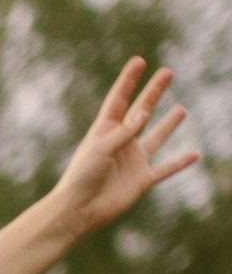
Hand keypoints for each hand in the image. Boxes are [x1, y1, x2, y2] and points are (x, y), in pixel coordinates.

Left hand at [47, 58, 198, 243]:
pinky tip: (195, 154)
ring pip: (156, 137)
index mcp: (104, 131)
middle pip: (141, 111)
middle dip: (153, 92)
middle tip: (167, 72)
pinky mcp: (141, 180)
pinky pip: (166, 169)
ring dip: (169, 124)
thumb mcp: (100, 148)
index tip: (139, 61)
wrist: (79, 212)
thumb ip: (123, 131)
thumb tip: (143, 113)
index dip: (129, 80)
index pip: (119, 99)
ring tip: (181, 109)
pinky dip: (181, 163)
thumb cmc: (81, 178)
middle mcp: (121, 142)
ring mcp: (132, 160)